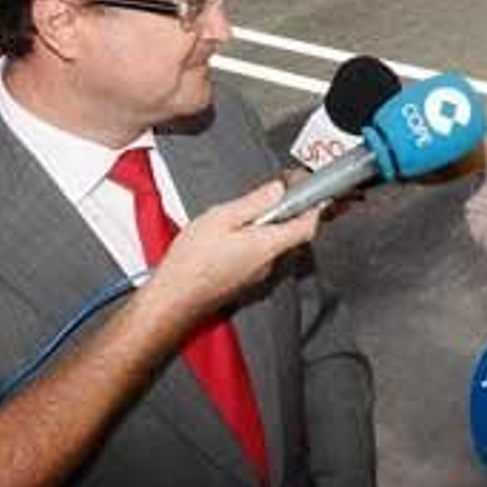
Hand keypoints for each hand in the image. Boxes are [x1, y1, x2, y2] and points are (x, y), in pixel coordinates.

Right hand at [140, 181, 320, 327]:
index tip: (306, 188)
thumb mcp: (220, 218)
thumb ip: (254, 203)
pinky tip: (237, 233)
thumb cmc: (191, 262)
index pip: (308, 225)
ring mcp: (259, 275)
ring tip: (248, 211)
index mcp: (268, 245)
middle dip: (288, 210)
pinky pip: (262, 255)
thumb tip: (278, 190)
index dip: (313, 204)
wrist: (173, 298)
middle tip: (276, 190)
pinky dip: (258, 240)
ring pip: (276, 243)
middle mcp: (270, 263)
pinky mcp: (247, 281)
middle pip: (293, 233)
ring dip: (271, 225)